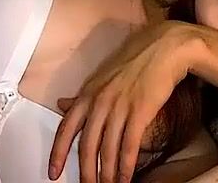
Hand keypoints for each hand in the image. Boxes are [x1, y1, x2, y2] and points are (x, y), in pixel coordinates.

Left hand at [48, 21, 198, 182]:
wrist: (164, 47)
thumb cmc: (135, 60)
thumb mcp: (102, 77)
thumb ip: (83, 96)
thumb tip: (63, 106)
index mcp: (88, 93)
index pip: (66, 128)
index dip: (58, 153)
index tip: (53, 172)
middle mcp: (100, 101)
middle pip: (87, 145)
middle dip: (86, 172)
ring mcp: (119, 106)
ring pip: (108, 149)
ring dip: (108, 174)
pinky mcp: (140, 111)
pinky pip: (129, 145)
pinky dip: (127, 165)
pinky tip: (126, 178)